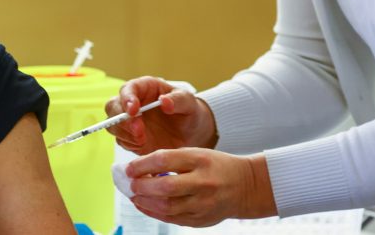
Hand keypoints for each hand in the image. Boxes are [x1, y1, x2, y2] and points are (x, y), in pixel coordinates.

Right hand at [105, 76, 217, 153]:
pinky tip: (143, 145)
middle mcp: (133, 103)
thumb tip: (164, 101)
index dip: (127, 99)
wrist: (191, 133)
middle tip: (139, 130)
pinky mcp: (130, 138)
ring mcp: (130, 121)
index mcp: (145, 88)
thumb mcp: (189, 103)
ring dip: (124, 133)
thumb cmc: (189, 112)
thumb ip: (178, 100)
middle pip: (113, 106)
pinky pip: (121, 140)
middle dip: (122, 119)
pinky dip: (129, 144)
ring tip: (143, 140)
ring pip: (112, 124)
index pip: (128, 89)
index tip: (134, 110)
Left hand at [125, 148, 275, 226]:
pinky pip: (173, 219)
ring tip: (135, 196)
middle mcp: (203, 183)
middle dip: (142, 186)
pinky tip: (145, 206)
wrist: (245, 186)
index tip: (129, 168)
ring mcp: (203, 204)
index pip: (164, 160)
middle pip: (166, 187)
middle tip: (131, 184)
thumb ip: (170, 159)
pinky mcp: (202, 220)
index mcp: (200, 160)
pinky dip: (155, 213)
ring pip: (168, 207)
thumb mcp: (196, 153)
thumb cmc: (216, 166)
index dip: (141, 165)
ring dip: (145, 203)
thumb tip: (140, 168)